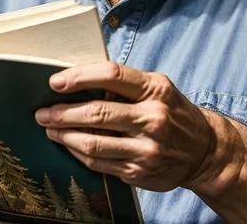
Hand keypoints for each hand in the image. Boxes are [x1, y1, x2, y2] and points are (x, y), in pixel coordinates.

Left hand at [35, 62, 242, 193]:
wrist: (204, 150)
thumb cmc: (173, 111)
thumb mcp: (158, 87)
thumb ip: (126, 83)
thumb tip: (80, 80)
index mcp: (155, 89)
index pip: (111, 75)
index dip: (80, 76)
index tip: (56, 81)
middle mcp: (152, 118)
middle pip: (97, 113)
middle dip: (63, 112)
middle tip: (42, 112)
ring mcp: (146, 148)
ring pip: (94, 142)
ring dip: (64, 135)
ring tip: (49, 128)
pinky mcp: (139, 171)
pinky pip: (100, 163)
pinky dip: (79, 153)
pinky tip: (68, 145)